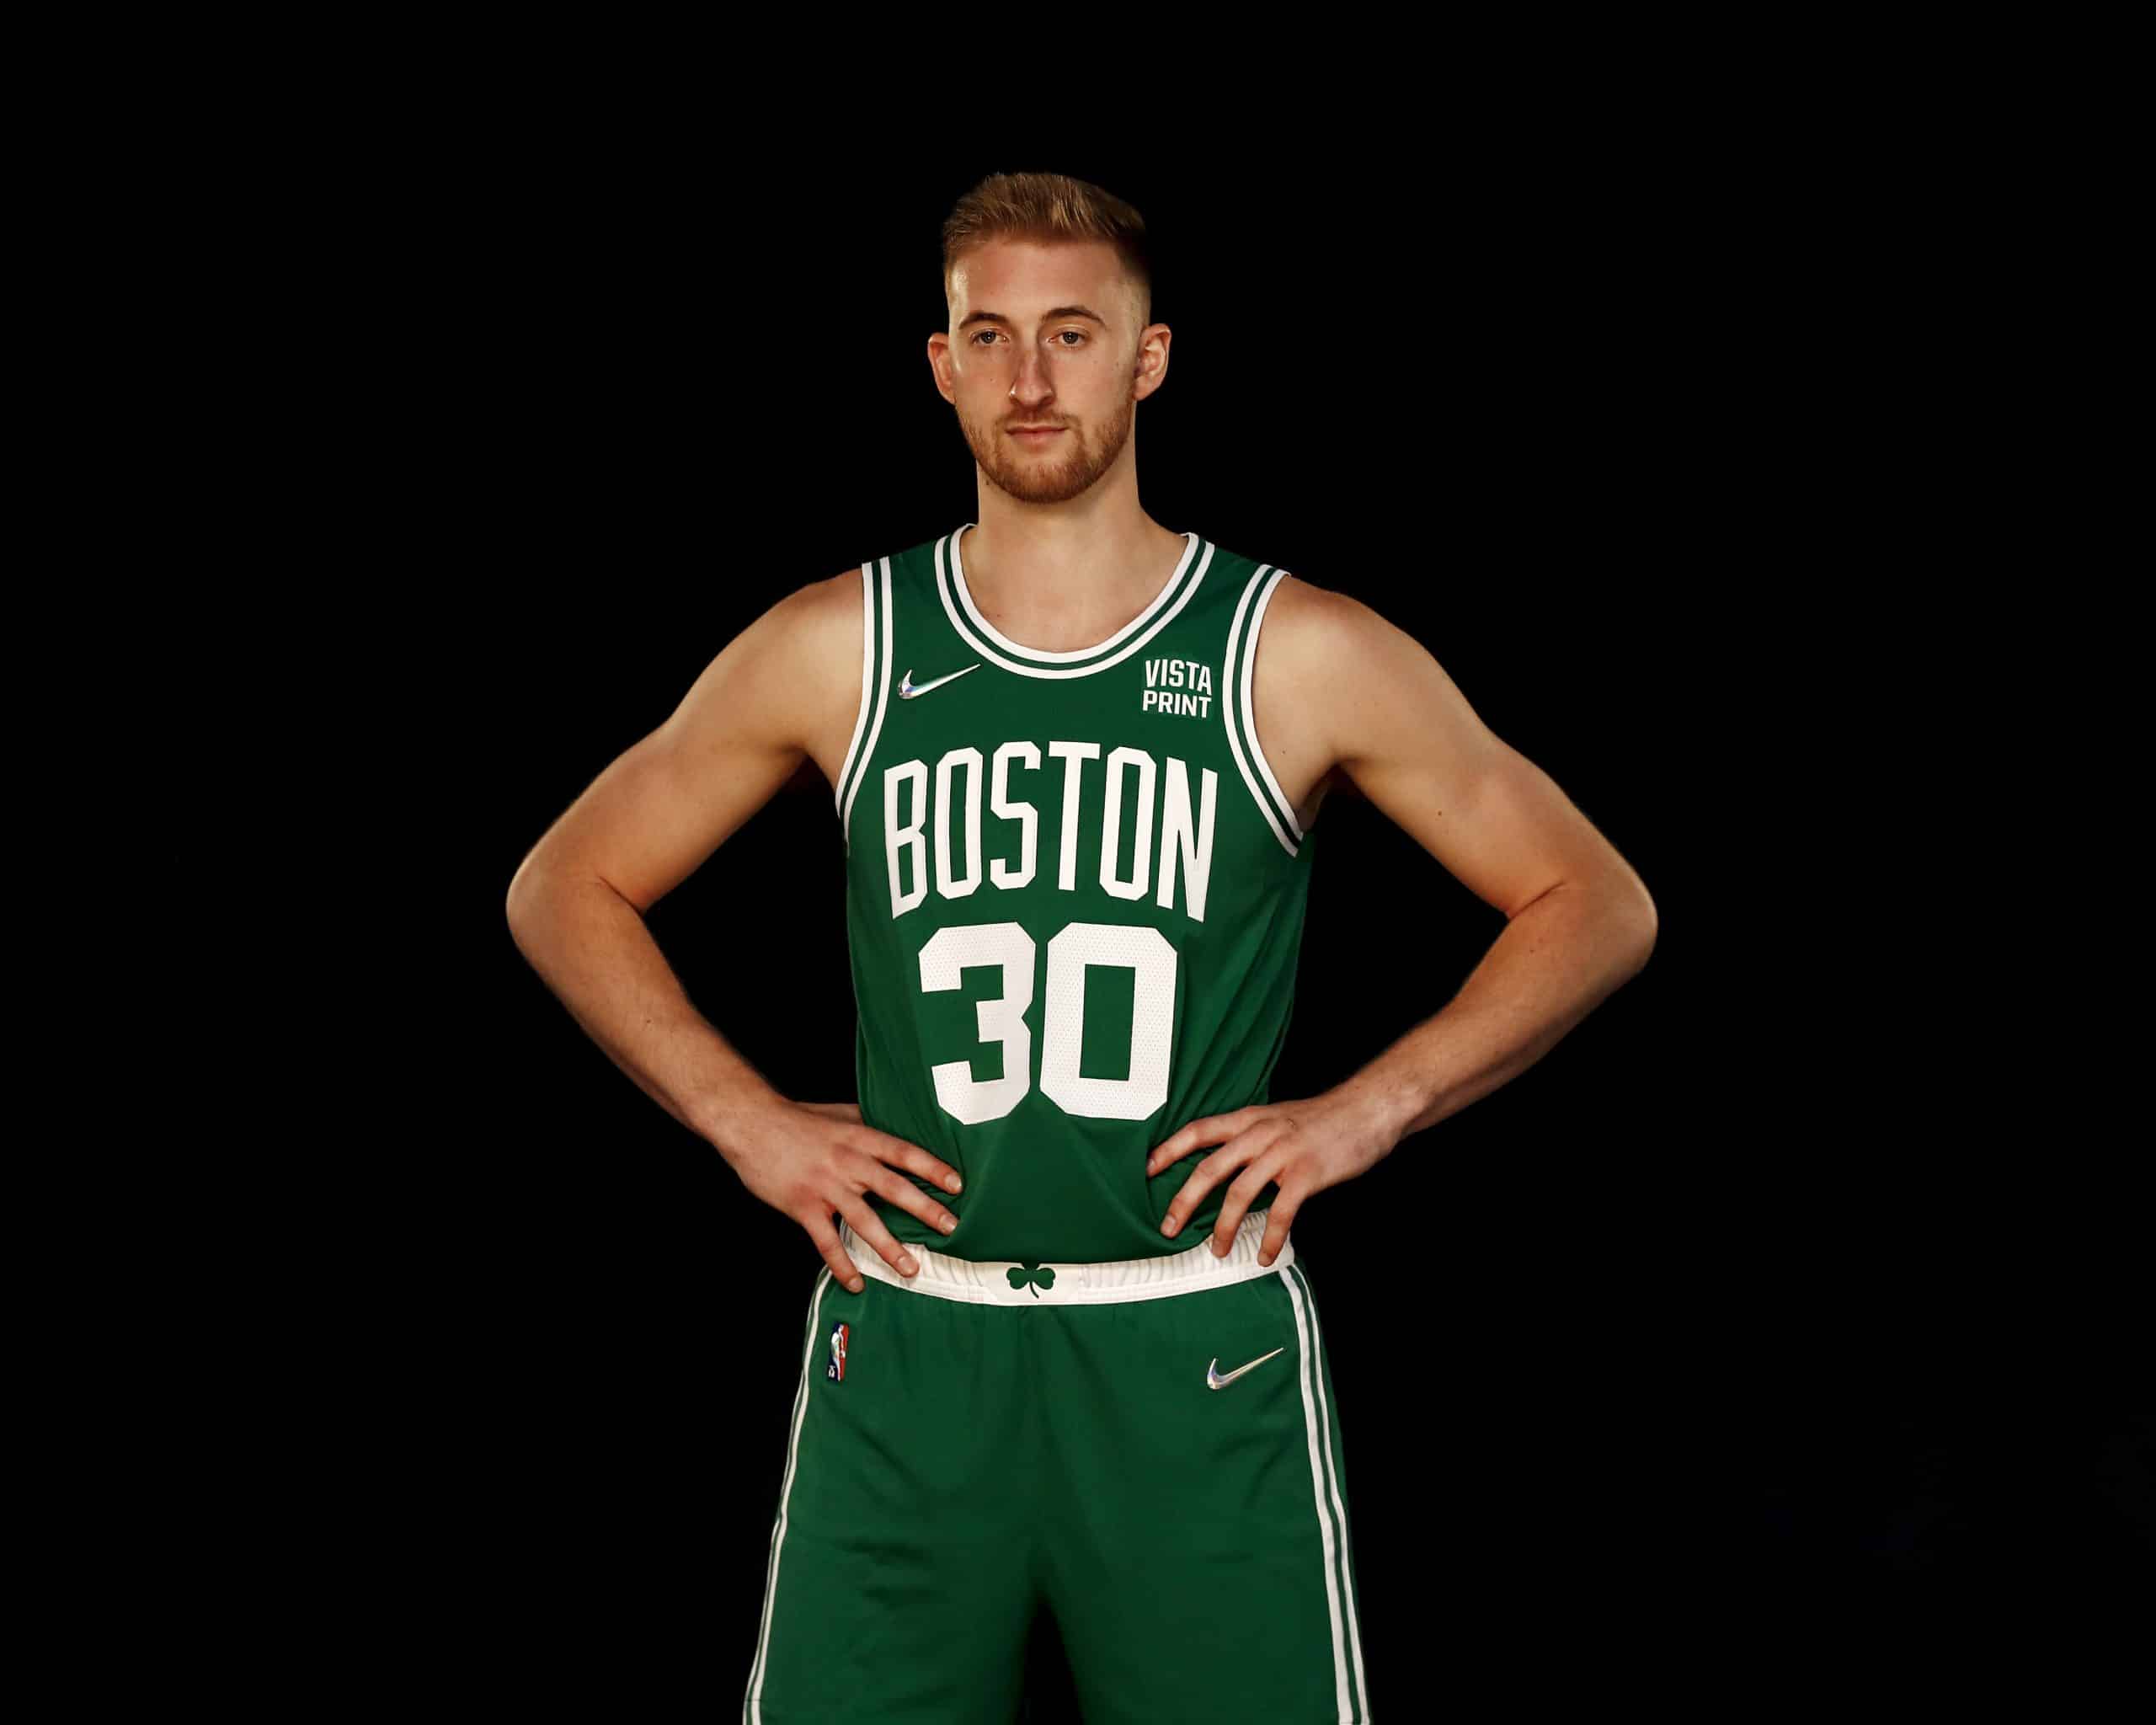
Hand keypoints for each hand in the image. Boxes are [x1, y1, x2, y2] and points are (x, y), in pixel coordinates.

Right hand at [719, 1098, 962, 1292]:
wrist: (750, 1124)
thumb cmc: (796, 1118)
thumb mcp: (839, 1113)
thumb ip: (868, 1123)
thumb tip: (898, 1125)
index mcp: (859, 1137)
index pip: (904, 1153)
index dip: (932, 1168)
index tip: (957, 1184)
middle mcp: (847, 1162)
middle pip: (893, 1188)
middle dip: (925, 1209)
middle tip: (951, 1227)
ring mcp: (825, 1187)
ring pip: (864, 1222)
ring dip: (890, 1248)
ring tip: (912, 1268)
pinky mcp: (804, 1207)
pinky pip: (827, 1243)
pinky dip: (842, 1266)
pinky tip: (857, 1283)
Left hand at [1145, 1084, 1398, 1266]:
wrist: (1368, 1109)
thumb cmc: (1324, 1118)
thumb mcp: (1278, 1117)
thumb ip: (1251, 1137)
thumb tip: (1225, 1163)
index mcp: (1249, 1119)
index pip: (1198, 1131)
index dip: (1170, 1150)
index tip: (1146, 1170)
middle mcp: (1260, 1133)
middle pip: (1210, 1168)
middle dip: (1183, 1200)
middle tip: (1168, 1227)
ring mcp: (1283, 1153)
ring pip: (1239, 1194)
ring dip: (1224, 1227)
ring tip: (1218, 1250)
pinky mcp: (1307, 1173)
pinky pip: (1281, 1212)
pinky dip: (1270, 1237)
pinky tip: (1265, 1255)